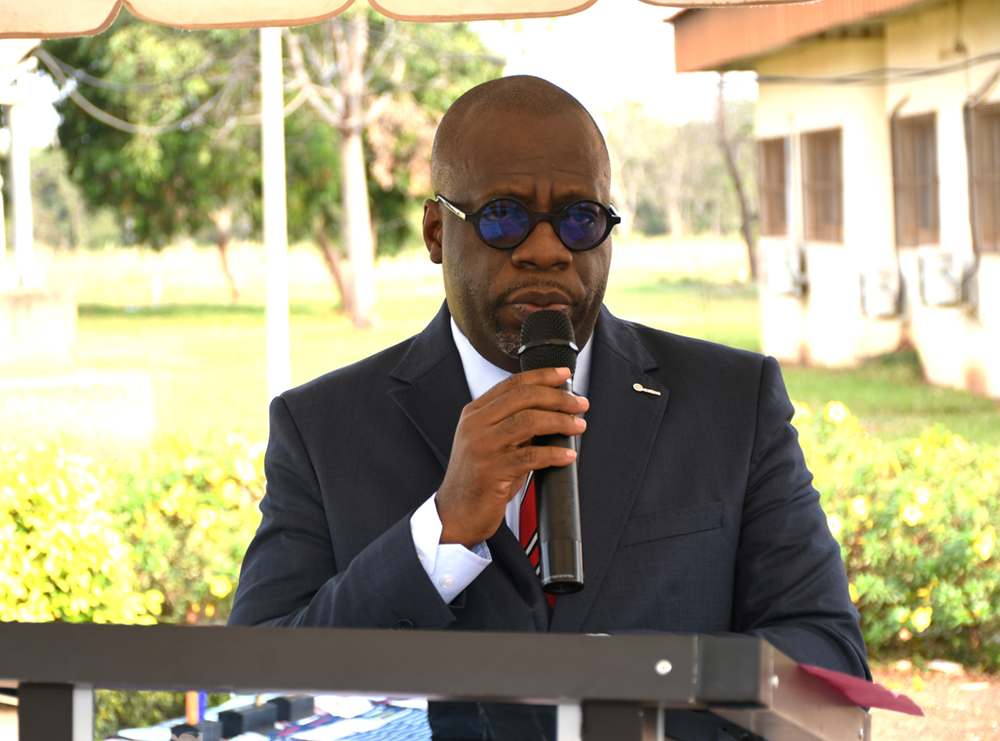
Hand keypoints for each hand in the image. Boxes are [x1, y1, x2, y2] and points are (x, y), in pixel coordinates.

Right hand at [436, 367, 588, 547]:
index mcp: (474, 413)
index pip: (512, 384)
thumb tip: (553, 412)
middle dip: (557, 397)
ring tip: (578, 426)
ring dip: (560, 422)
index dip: (542, 376)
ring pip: (528, 422)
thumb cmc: (478, 479)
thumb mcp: (492, 444)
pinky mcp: (490, 471)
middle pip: (523, 397)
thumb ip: (515, 426)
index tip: (564, 375)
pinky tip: (567, 455)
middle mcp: (475, 425)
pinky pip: (530, 456)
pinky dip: (554, 454)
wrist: (457, 513)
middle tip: (579, 404)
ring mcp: (481, 447)